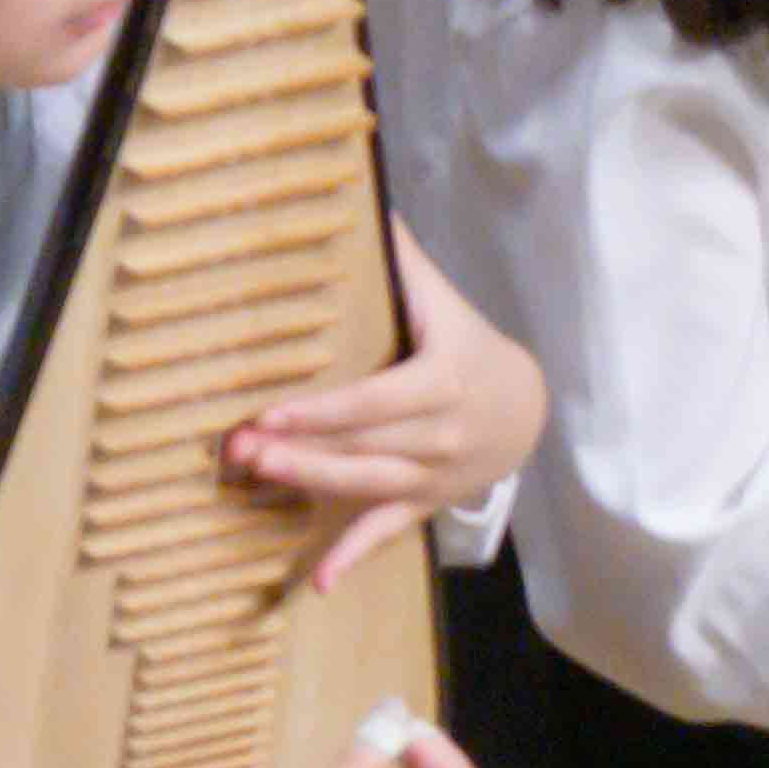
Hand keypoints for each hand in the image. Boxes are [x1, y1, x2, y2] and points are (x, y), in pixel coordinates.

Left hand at [232, 226, 547, 591]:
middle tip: (240, 446)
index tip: (271, 408)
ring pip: (369, 487)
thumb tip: (362, 185)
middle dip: (301, 449)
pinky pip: (390, 534)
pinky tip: (319, 582)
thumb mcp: (441, 298)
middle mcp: (441, 438)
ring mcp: (434, 478)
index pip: (376, 400)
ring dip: (312, 486)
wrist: (528, 406)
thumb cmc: (466, 341)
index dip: (325, 409)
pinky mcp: (426, 505)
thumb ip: (400, 255)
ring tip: (256, 476)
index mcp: (443, 383)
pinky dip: (355, 557)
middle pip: (365, 447)